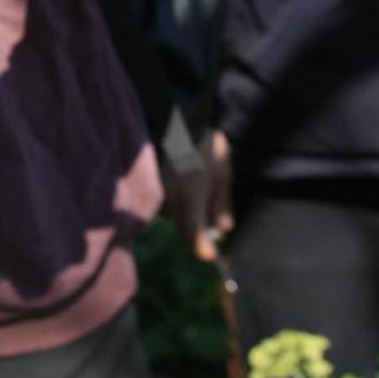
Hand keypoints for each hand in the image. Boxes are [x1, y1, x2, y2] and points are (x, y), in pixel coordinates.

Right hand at [161, 128, 232, 262]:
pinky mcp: (154, 188)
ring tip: (201, 198)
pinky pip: (168, 208)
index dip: (201, 248)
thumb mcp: (223, 173)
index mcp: (192, 193)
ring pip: (175, 219)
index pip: (194, 231)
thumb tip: (224, 230)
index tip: (210, 256)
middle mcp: (172, 196)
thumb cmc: (206, 146)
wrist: (177, 121)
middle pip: (184, 229)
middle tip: (216, 228)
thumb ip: (222, 203)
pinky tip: (187, 191)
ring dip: (189, 220)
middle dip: (199, 234)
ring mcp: (161, 192)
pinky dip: (179, 208)